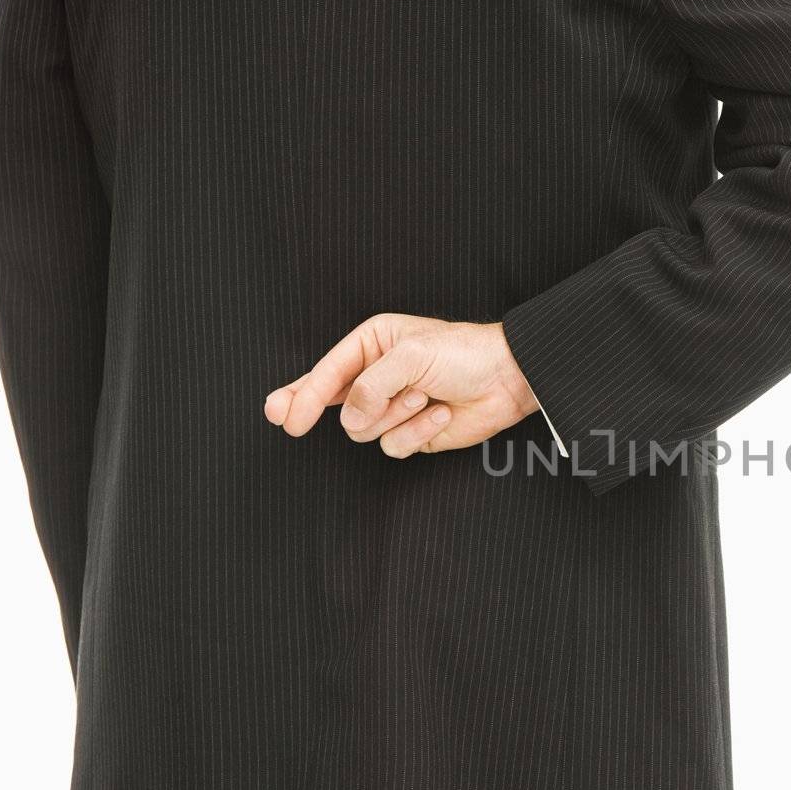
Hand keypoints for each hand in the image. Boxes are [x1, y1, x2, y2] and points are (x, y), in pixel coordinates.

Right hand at [262, 314, 539, 457]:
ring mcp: (392, 407)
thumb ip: (372, 386)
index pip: (326, 371)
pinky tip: (441, 415)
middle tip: (286, 421)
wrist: (509, 380)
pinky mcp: (411, 433)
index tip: (281, 414)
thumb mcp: (411, 357)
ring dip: (395, 416)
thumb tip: (351, 418)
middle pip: (330, 401)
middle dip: (308, 408)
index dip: (301, 394)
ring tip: (424, 396)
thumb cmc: (464, 355)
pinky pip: (394, 445)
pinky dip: (418, 432)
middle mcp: (376, 375)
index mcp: (372, 344)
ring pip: (363, 429)